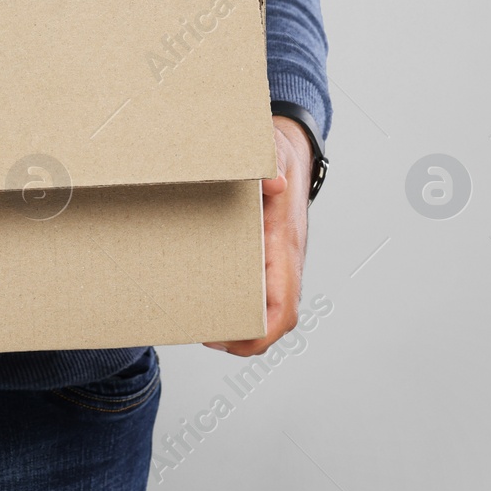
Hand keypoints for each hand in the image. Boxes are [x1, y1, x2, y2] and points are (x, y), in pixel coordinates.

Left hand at [204, 116, 312, 357]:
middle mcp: (283, 260)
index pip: (282, 307)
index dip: (259, 332)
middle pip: (274, 318)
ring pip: (266, 307)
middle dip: (243, 338)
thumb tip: (272, 183)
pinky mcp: (266, 254)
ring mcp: (276, 260)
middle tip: (203, 334)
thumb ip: (270, 165)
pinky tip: (205, 293)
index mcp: (284, 245)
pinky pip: (257, 288)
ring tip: (198, 321)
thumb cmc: (280, 156)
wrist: (292, 151)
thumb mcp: (275, 152)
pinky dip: (236, 300)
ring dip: (239, 322)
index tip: (228, 339)